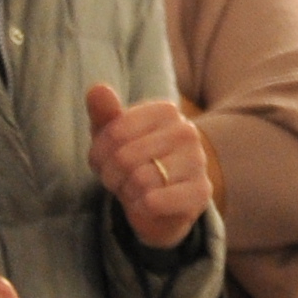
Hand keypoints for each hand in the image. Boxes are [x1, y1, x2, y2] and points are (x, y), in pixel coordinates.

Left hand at [85, 84, 211, 250]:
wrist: (163, 204)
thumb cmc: (134, 163)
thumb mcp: (113, 137)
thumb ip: (104, 112)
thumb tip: (98, 89)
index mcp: (165, 111)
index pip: (115, 131)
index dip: (99, 154)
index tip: (106, 160)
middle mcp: (186, 131)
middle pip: (125, 157)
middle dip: (112, 176)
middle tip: (120, 180)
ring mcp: (197, 161)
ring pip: (140, 180)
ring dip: (127, 192)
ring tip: (135, 191)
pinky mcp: (200, 193)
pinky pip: (155, 202)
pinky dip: (142, 208)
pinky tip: (147, 205)